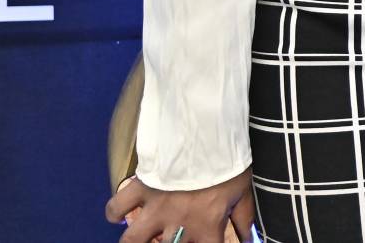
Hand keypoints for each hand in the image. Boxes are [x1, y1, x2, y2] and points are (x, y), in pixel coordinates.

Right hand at [106, 168, 254, 241]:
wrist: (210, 133)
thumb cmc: (229, 162)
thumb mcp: (243, 192)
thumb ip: (243, 220)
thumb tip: (249, 240)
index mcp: (206, 227)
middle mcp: (178, 223)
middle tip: (167, 237)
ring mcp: (156, 207)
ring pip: (132, 240)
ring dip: (134, 242)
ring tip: (140, 238)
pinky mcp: (141, 188)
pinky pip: (117, 206)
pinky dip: (114, 212)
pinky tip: (118, 215)